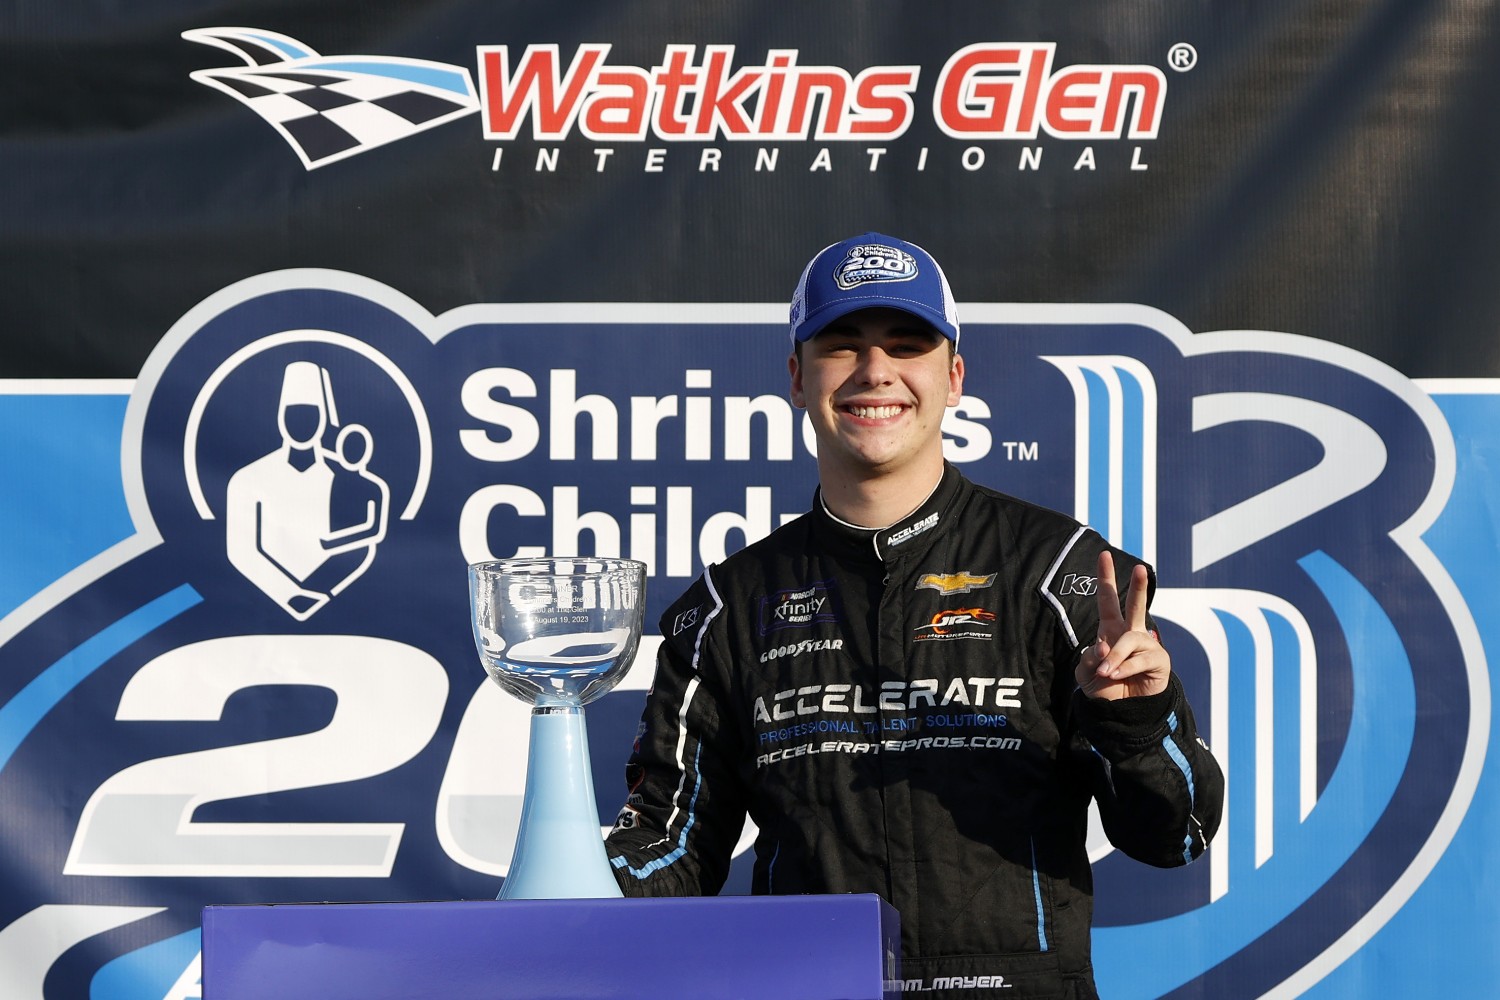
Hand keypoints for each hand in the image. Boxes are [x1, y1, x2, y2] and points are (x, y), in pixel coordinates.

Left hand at [1074, 550, 1169, 700]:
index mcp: (1111, 629)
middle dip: (1139, 586)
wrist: (1120, 711)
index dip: (1106, 577)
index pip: (1108, 599)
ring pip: (1130, 640)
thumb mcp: (1086, 671)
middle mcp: (1130, 633)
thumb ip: (1090, 657)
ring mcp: (1147, 645)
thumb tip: (1105, 646)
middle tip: (1140, 567)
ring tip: (1105, 672)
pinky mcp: (1158, 660)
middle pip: (1135, 605)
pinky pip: (1140, 658)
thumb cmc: (1103, 686)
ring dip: (1114, 657)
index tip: (1104, 555)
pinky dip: (1125, 667)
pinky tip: (1116, 676)